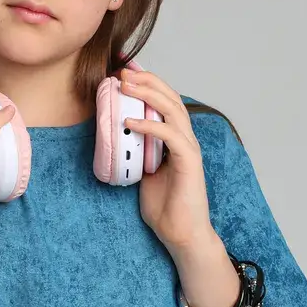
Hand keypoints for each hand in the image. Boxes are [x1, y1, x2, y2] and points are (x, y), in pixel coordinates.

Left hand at [121, 68, 215, 253]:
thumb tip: (116, 138)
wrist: (181, 234)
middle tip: (123, 71)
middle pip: (171, 98)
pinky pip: (170, 136)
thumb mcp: (142, 173)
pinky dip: (150, 125)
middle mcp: (185, 140)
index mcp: (175, 140)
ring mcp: (189, 150)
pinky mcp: (190, 163)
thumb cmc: (165, 207)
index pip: (164, 103)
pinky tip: (130, 121)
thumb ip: (136, 153)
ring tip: (126, 85)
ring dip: (148, 94)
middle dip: (147, 81)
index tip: (124, 73)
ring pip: (173, 110)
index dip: (147, 85)